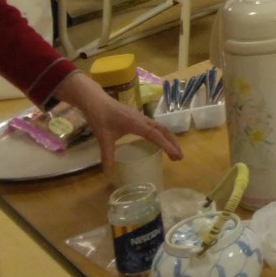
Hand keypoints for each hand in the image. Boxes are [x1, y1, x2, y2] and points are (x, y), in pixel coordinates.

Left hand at [50, 72, 181, 178]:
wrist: (96, 101)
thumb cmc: (100, 117)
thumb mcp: (103, 139)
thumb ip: (107, 157)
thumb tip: (108, 175)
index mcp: (136, 124)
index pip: (156, 136)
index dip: (167, 146)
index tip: (176, 155)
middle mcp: (143, 120)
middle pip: (164, 130)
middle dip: (174, 143)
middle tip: (179, 158)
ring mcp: (141, 117)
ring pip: (161, 127)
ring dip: (169, 139)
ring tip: (174, 152)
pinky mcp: (138, 117)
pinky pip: (155, 126)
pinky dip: (162, 135)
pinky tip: (159, 142)